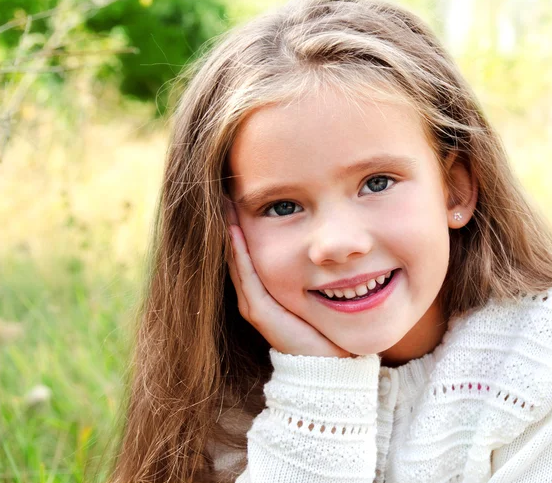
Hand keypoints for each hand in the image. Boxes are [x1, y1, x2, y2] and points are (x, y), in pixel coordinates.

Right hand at [224, 199, 351, 358]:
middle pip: (235, 249)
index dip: (242, 220)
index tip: (240, 192)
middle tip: (225, 187)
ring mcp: (253, 302)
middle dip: (230, 219)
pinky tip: (233, 229)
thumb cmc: (324, 326)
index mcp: (265, 288)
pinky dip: (238, 251)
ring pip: (235, 259)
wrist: (327, 364)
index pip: (246, 247)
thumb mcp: (317, 290)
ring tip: (223, 201)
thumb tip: (327, 241)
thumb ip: (313, 268)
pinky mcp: (259, 311)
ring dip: (228, 230)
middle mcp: (253, 294)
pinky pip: (246, 275)